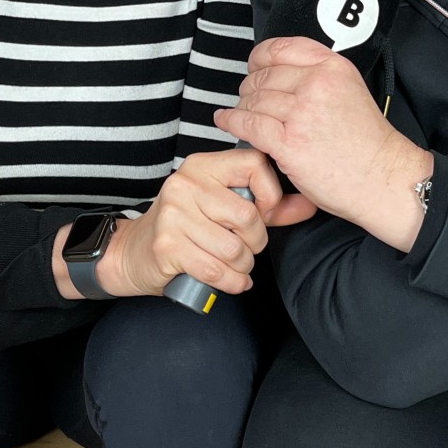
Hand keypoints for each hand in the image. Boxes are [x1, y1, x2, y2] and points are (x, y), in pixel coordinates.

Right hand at [95, 147, 315, 298]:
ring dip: (243, 266)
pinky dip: (232, 283)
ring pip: (234, 248)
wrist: (136, 253)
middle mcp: (186, 183)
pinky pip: (217, 270)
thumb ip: (270, 206)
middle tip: (246, 248)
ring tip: (235, 265)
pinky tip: (232, 281)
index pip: (255, 164)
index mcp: (204, 165)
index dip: (271, 194)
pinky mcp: (167, 246)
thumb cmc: (188, 228)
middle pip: (248, 216)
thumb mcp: (226, 208)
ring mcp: (173, 214)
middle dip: (256, 242)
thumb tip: (311, 202)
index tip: (264, 213)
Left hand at [214, 37, 432, 250]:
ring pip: (253, 100)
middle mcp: (317, 84)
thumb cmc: (368, 143)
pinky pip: (248, 123)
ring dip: (241, 107)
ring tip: (239, 113)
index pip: (282, 48)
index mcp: (333, 68)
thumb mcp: (351, 90)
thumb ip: (320, 76)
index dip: (260, 57)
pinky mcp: (289, 142)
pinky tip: (225, 121)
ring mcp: (302, 113)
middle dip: (250, 87)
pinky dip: (231, 121)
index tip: (254, 65)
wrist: (382, 176)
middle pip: (264, 76)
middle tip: (247, 98)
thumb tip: (282, 74)